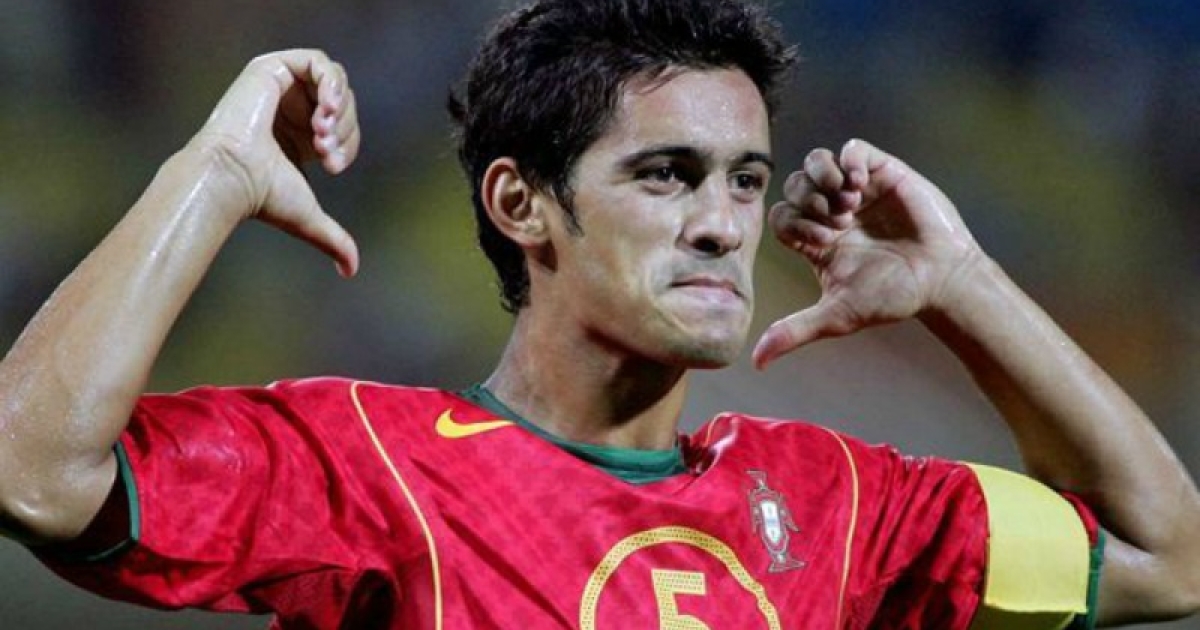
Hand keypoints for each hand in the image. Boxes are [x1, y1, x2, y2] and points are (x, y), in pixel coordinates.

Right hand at [189, 49, 361, 276]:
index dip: (349, 145)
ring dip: (338, 108)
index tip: (330, 167)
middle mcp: (292, 108)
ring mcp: (282, 86)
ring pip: (334, 80)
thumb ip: (333, 240)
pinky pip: (318, 62)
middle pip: (344, 102)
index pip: (346, 127)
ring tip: (322, 132)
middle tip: (326, 149)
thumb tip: (351, 272)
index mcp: (302, 134)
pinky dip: (329, 85)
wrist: (232, 178)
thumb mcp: (309, 217)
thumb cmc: (263, 198)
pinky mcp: (271, 69)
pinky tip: (322, 112)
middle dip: (345, 127)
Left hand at [752, 139, 981, 367]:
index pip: (781, 216)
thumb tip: (757, 361)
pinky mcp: (882, 172)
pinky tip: (858, 185)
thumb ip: (795, 331)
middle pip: (794, 186)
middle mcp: (831, 211)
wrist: (941, 281)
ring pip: (816, 161)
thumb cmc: (892, 298)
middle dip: (808, 202)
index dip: (792, 223)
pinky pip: (852, 149)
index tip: (820, 242)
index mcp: (816, 239)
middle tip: (836, 223)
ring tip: (848, 203)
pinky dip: (848, 160)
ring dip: (822, 179)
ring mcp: (856, 190)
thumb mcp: (837, 315)